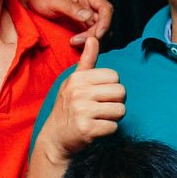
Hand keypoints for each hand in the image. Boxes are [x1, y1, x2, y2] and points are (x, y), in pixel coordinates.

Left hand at [12, 0, 114, 46]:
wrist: (28, 2)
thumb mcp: (55, 0)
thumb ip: (72, 8)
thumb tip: (89, 16)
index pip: (106, 9)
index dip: (105, 23)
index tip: (97, 35)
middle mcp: (89, 5)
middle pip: (103, 23)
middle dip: (94, 34)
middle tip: (77, 41)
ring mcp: (85, 17)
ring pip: (97, 31)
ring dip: (89, 40)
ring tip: (73, 43)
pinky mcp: (79, 27)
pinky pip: (88, 36)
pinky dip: (85, 42)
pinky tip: (74, 45)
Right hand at [40, 38, 125, 162]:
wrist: (55, 139)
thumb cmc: (67, 109)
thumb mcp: (73, 83)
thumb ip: (86, 62)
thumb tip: (93, 38)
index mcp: (78, 78)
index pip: (114, 76)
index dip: (111, 88)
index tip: (99, 96)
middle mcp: (79, 92)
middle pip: (121, 92)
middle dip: (115, 103)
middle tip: (100, 110)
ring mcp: (82, 111)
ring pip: (120, 110)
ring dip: (113, 118)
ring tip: (98, 119)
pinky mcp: (87, 129)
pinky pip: (113, 127)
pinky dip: (108, 131)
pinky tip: (95, 130)